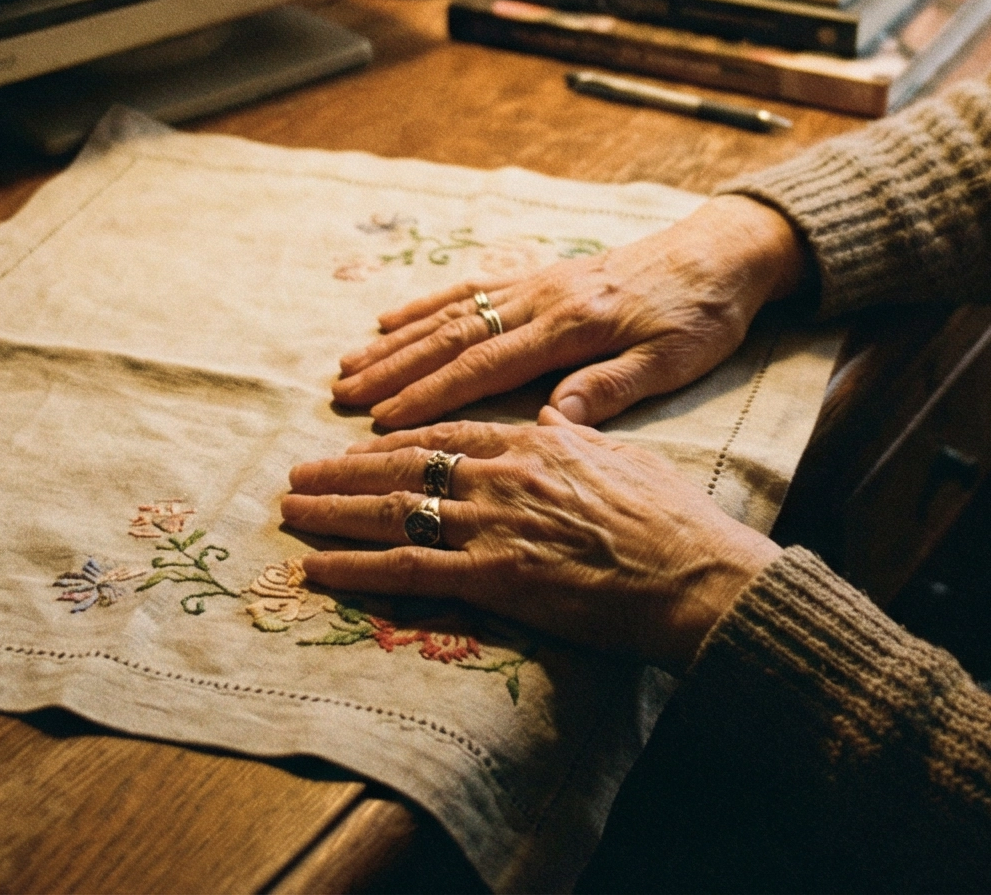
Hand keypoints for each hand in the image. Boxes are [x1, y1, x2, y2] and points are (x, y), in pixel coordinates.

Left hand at [283, 411, 782, 671]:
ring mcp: (495, 523)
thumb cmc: (675, 520)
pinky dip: (354, 567)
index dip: (398, 433)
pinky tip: (316, 568)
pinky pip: (407, 568)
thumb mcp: (626, 456)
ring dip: (335, 510)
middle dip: (346, 469)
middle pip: (406, 465)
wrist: (698, 573)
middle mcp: (505, 474)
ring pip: (394, 510)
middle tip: (300, 472)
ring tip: (292, 510)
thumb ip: (583, 432)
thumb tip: (559, 414)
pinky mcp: (494, 576)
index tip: (362, 434)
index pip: (450, 432)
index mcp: (537, 442)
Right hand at [332, 195, 809, 430]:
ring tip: (347, 365)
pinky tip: (391, 319)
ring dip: (397, 341)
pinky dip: (426, 305)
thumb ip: (609, 389)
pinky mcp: (542, 276)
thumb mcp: (672, 362)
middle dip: (394, 370)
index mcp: (572, 327)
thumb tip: (550, 422)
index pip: (486, 367)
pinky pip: (472, 289)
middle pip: (454, 337)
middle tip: (341, 399)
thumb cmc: (703, 316)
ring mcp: (537, 284)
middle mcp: (543, 300)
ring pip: (453, 313)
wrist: (723, 252)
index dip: (430, 396)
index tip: (381, 421)